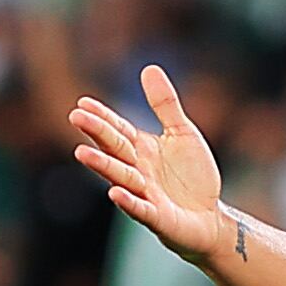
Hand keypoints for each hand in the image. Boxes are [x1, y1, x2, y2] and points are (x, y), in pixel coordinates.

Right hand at [67, 65, 237, 266]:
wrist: (210, 218)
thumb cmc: (193, 177)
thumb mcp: (181, 133)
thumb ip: (165, 104)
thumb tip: (149, 67)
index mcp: (141, 149)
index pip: (117, 130)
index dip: (102, 117)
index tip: (83, 103)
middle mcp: (138, 171)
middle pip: (114, 149)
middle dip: (96, 134)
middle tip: (75, 117)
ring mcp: (146, 195)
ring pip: (121, 178)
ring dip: (102, 166)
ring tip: (82, 153)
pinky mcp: (159, 218)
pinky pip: (141, 210)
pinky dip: (128, 202)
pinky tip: (115, 193)